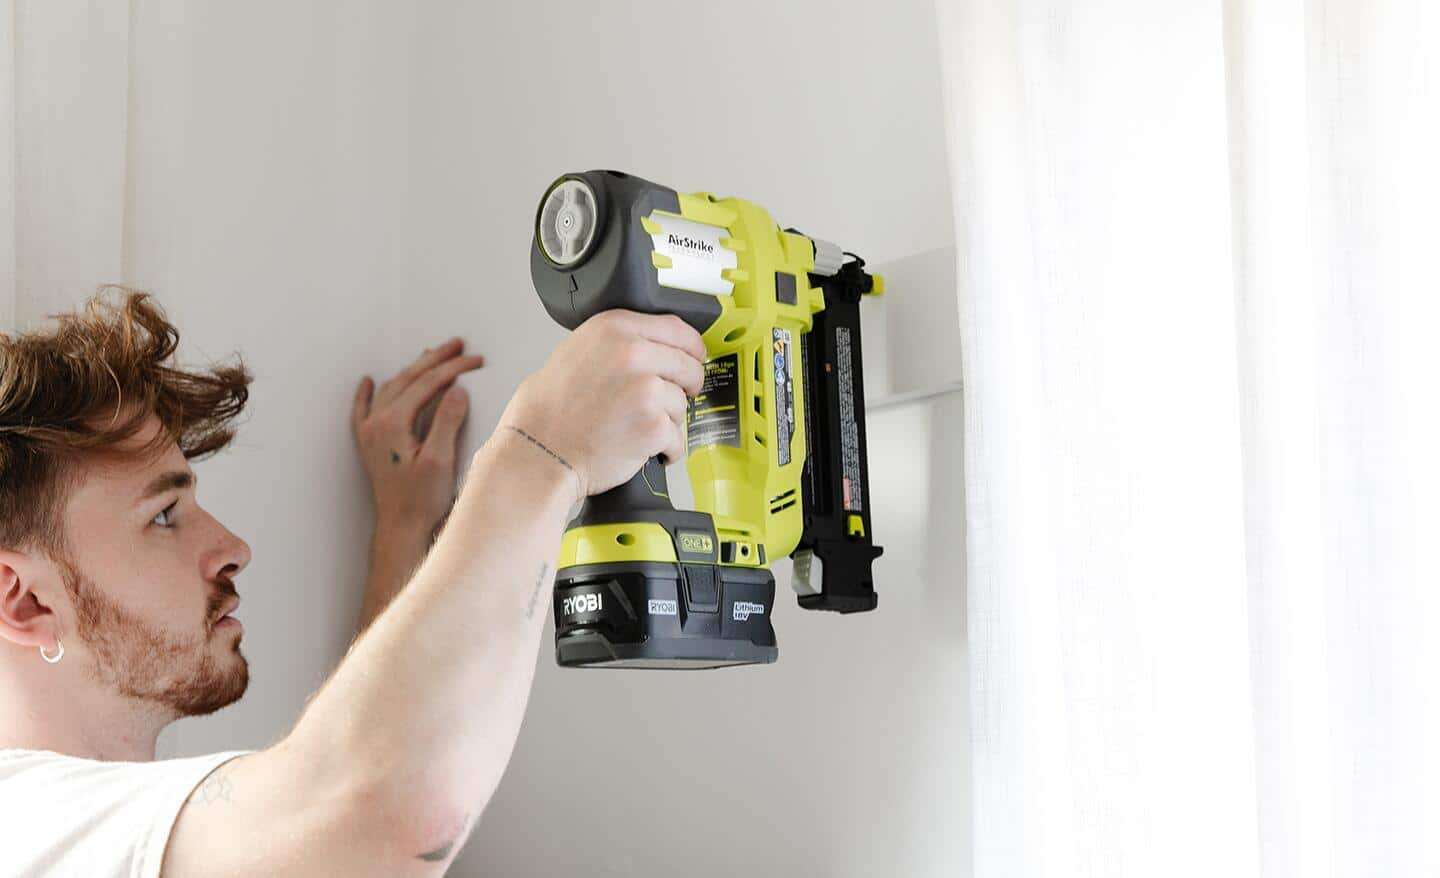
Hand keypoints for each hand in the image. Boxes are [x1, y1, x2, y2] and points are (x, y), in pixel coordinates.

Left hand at [352, 338, 485, 536]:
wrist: (401, 527)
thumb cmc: (420, 500)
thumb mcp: (440, 459)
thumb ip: (447, 421)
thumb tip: (457, 390)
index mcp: (392, 423)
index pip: (428, 383)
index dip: (453, 369)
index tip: (475, 360)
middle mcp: (376, 422)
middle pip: (409, 379)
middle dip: (435, 359)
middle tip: (458, 346)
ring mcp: (371, 432)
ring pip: (392, 387)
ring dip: (413, 369)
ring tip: (432, 355)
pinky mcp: (370, 444)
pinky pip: (363, 408)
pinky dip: (368, 392)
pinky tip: (369, 381)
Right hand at [494, 310, 705, 500]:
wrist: (540, 451)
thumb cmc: (549, 410)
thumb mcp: (578, 351)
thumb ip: (618, 342)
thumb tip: (656, 347)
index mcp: (615, 329)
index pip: (678, 329)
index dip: (691, 349)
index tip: (693, 359)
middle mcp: (633, 354)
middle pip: (689, 366)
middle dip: (685, 386)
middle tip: (665, 401)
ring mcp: (646, 390)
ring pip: (683, 404)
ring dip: (667, 420)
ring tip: (635, 427)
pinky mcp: (654, 426)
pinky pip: (678, 438)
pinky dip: (665, 449)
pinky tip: (641, 447)